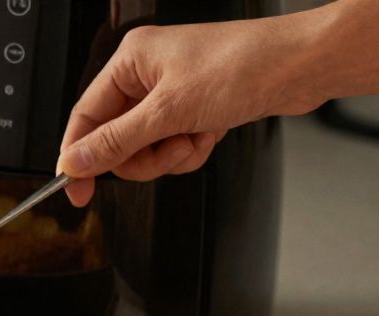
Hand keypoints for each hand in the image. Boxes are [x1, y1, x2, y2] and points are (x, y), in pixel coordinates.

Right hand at [58, 16, 323, 206]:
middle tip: (166, 151)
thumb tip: (75, 161)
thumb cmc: (244, 65)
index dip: (78, 155)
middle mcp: (146, 75)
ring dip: (170, 155)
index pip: (85, 116)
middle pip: (115, 139)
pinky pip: (172, 146)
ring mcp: (171, 94)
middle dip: (143, 155)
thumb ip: (116, 141)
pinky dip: (189, 150)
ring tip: (194, 138)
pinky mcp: (192, 109)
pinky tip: (209, 135)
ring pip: (145, 149)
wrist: (302, 65)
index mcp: (130, 61)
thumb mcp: (169, 111)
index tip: (75, 190)